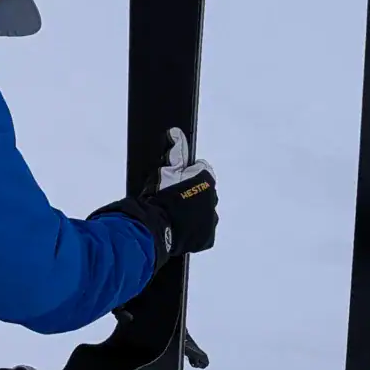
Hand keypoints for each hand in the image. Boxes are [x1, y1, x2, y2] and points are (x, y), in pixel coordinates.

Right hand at [90, 127, 217, 266]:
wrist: (154, 229)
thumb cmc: (159, 197)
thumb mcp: (165, 171)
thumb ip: (175, 150)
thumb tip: (176, 132)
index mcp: (207, 180)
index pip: (200, 171)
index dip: (186, 174)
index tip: (174, 182)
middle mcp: (214, 199)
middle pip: (203, 191)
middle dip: (191, 192)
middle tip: (172, 198)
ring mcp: (211, 220)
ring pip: (203, 211)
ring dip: (193, 211)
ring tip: (174, 214)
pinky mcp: (207, 237)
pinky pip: (202, 230)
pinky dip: (194, 228)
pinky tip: (180, 227)